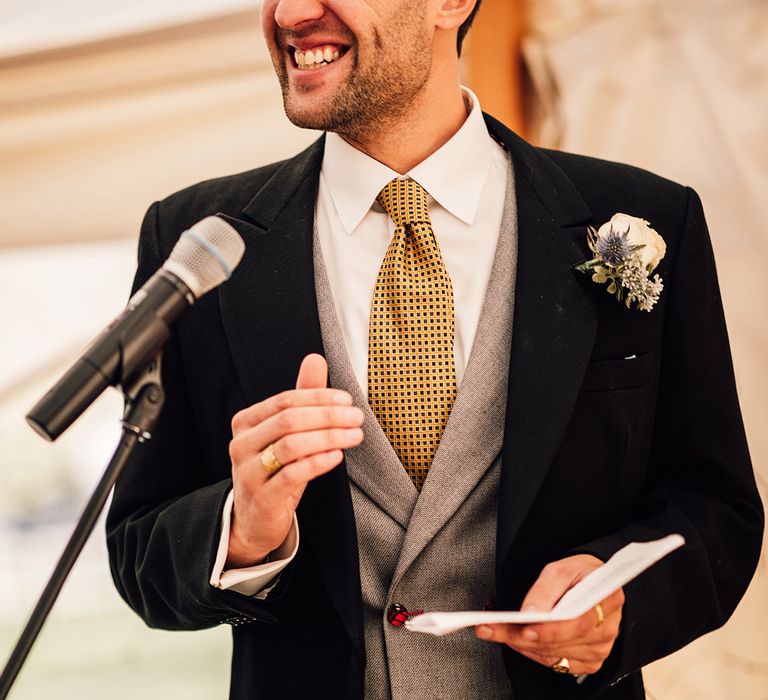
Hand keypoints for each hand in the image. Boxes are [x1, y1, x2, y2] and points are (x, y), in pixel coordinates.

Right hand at [226, 354, 363, 566]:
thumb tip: (315, 358)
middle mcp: (241, 444)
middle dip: (327, 416)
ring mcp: (248, 472)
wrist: (254, 519)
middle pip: (288, 420)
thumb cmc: (275, 470)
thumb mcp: (287, 433)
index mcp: (246, 422)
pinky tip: (337, 456)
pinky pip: (291, 475)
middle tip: (357, 417)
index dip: (318, 397)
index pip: (284, 400)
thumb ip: (302, 396)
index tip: (348, 399)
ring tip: (354, 435)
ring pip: (290, 446)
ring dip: (328, 437)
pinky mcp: (262, 498)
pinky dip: (317, 462)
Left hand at [476, 555, 623, 675]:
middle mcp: (605, 629)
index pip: (576, 623)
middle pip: (559, 642)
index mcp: (606, 601)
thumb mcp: (560, 569)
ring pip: (553, 654)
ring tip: (495, 629)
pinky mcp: (589, 661)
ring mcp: (598, 649)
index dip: (549, 630)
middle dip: (520, 636)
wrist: (592, 583)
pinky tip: (516, 639)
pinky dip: (531, 652)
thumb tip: (529, 613)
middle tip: (490, 628)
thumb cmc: (578, 573)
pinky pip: (555, 663)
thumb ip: (545, 589)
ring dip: (520, 644)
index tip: (524, 628)